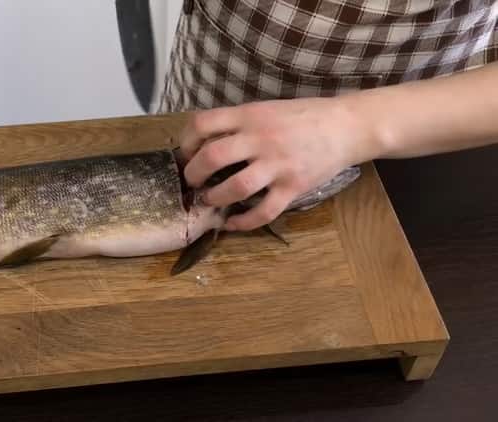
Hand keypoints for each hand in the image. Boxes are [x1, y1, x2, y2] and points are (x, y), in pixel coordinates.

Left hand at [178, 97, 379, 230]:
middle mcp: (261, 139)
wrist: (345, 127)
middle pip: (212, 157)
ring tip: (208, 200)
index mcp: (250, 116)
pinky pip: (264, 212)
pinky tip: (232, 223)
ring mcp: (278, 165)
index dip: (186, 141)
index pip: (203, 123)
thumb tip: (202, 142)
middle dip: (193, 174)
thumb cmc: (302, 117)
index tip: (185, 153)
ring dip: (214, 198)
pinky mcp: (293, 187)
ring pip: (236, 188)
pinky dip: (243, 222)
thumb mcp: (265, 109)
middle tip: (191, 182)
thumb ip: (237, 124)